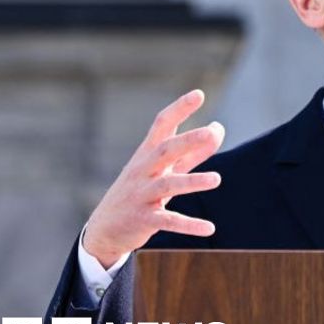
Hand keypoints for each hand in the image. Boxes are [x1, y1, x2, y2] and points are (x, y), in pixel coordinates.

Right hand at [83, 90, 224, 267]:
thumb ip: (192, 152)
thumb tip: (218, 130)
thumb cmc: (140, 191)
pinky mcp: (143, 219)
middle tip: (211, 132)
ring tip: (217, 179)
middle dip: (188, 140)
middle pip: (165, 151)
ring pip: (167, 185)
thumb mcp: (164, 170)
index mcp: (147, 154)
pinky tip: (209, 228)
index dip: (179, 109)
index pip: (162, 125)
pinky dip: (189, 225)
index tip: (199, 94)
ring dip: (193, 182)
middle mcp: (143, 170)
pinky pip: (168, 221)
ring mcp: (141, 195)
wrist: (105, 229)